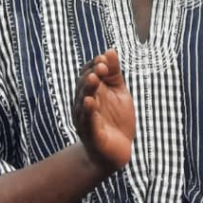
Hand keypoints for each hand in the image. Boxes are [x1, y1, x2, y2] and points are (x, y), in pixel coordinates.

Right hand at [73, 50, 134, 172]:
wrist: (116, 152)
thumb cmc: (116, 120)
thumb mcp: (119, 93)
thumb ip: (114, 74)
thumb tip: (110, 50)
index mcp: (92, 93)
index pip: (88, 75)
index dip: (95, 66)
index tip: (104, 58)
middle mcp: (84, 104)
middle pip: (84, 86)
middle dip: (92, 75)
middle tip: (101, 66)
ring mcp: (86, 119)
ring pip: (83, 102)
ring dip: (88, 89)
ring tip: (94, 78)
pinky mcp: (91, 134)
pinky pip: (88, 121)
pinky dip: (88, 111)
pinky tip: (90, 102)